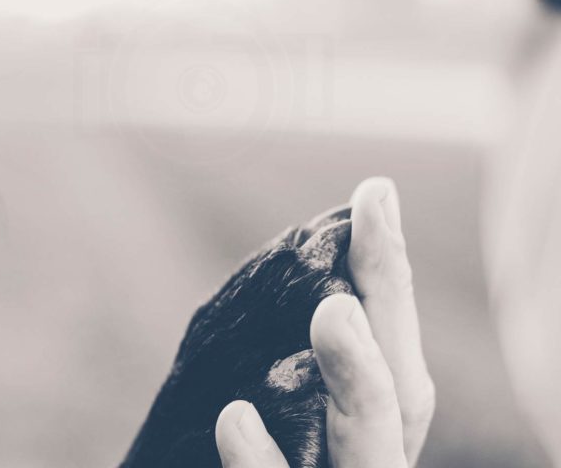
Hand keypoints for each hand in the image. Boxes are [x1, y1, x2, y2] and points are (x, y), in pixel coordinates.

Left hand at [216, 177, 434, 467]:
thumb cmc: (283, 464)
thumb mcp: (294, 421)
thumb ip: (300, 372)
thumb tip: (309, 288)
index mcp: (371, 434)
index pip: (391, 347)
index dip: (388, 272)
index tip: (374, 193)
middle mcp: (371, 466)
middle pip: (397, 391)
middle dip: (390, 303)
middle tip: (372, 214)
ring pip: (369, 454)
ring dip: (359, 383)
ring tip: (333, 313)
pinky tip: (235, 420)